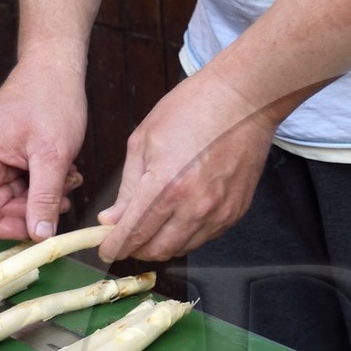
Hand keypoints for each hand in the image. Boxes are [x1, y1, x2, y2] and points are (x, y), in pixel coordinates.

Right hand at [0, 57, 86, 241]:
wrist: (57, 68)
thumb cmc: (50, 98)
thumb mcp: (52, 155)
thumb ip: (44, 198)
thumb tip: (40, 235)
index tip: (31, 231)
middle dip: (29, 211)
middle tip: (59, 205)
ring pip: (14, 199)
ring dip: (43, 199)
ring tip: (67, 183)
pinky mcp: (13, 156)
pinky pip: (25, 185)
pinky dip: (46, 187)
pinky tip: (66, 175)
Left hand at [96, 71, 280, 262]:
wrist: (243, 100)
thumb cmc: (192, 110)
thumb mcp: (144, 140)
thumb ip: (128, 186)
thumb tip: (112, 218)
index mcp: (165, 187)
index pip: (133, 233)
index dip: (115, 247)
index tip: (106, 251)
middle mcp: (193, 207)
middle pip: (157, 250)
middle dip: (137, 249)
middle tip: (128, 238)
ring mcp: (218, 213)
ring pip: (182, 249)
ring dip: (162, 244)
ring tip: (153, 228)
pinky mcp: (235, 212)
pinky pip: (205, 238)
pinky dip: (187, 235)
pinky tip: (179, 218)